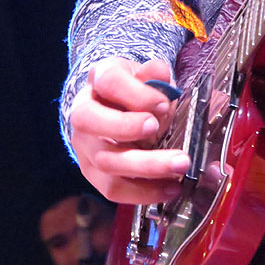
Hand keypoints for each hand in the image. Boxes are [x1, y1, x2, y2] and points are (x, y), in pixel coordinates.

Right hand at [69, 57, 188, 203]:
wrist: (121, 108)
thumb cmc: (139, 90)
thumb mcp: (149, 75)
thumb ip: (155, 74)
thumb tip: (160, 73)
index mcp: (99, 79)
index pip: (108, 82)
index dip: (136, 94)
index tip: (163, 104)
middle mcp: (84, 112)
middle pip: (94, 122)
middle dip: (129, 129)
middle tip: (161, 130)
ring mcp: (85, 145)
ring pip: (106, 161)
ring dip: (146, 167)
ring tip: (180, 165)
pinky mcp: (93, 172)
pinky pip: (113, 188)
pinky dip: (144, 191)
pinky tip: (170, 188)